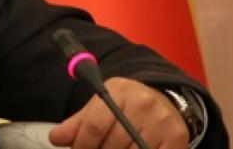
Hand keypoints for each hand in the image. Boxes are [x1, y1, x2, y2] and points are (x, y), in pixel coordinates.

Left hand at [48, 77, 187, 148]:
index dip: (82, 145)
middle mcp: (143, 103)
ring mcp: (161, 121)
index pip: (94, 126)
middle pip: (111, 144)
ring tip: (117, 148)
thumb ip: (78, 123)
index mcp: (119, 91)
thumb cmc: (127, 106)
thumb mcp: (100, 106)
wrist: (162, 102)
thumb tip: (56, 138)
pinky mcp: (177, 138)